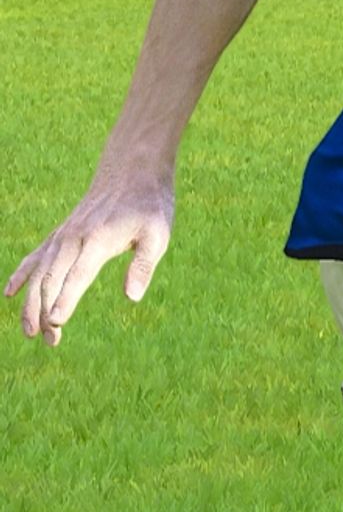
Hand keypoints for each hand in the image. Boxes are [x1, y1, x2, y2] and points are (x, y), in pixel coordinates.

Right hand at [5, 172, 173, 346]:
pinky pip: (35, 256)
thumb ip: (142, 266)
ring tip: (31, 333)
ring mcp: (64, 235)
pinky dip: (22, 275)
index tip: (56, 322)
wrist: (131, 170)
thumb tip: (132, 297)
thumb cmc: (149, 206)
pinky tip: (10, 294)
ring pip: (40, 272)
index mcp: (98, 240)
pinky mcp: (61, 234)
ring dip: (32, 303)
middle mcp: (74, 238)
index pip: (78, 275)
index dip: (66, 299)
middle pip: (52, 278)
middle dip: (46, 311)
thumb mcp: (158, 235)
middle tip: (50, 341)